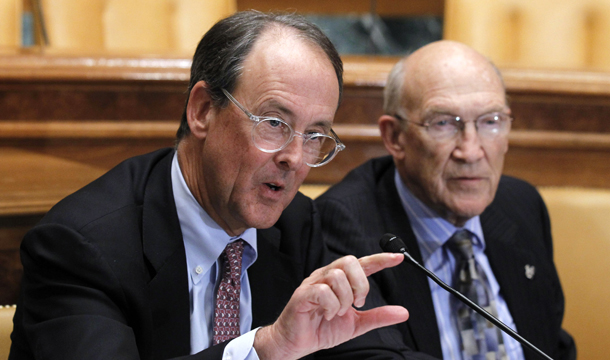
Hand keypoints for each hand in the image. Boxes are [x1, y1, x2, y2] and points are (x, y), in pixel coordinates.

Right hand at [253, 253, 408, 359]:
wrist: (297, 343)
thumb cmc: (322, 329)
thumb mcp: (356, 324)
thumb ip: (378, 316)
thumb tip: (403, 312)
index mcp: (340, 280)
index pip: (363, 263)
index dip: (380, 259)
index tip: (399, 258)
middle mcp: (327, 276)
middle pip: (351, 262)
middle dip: (361, 284)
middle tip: (357, 304)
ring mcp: (313, 283)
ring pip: (338, 276)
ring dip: (344, 299)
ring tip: (338, 313)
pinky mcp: (303, 294)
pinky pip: (323, 291)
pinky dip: (331, 306)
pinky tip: (329, 315)